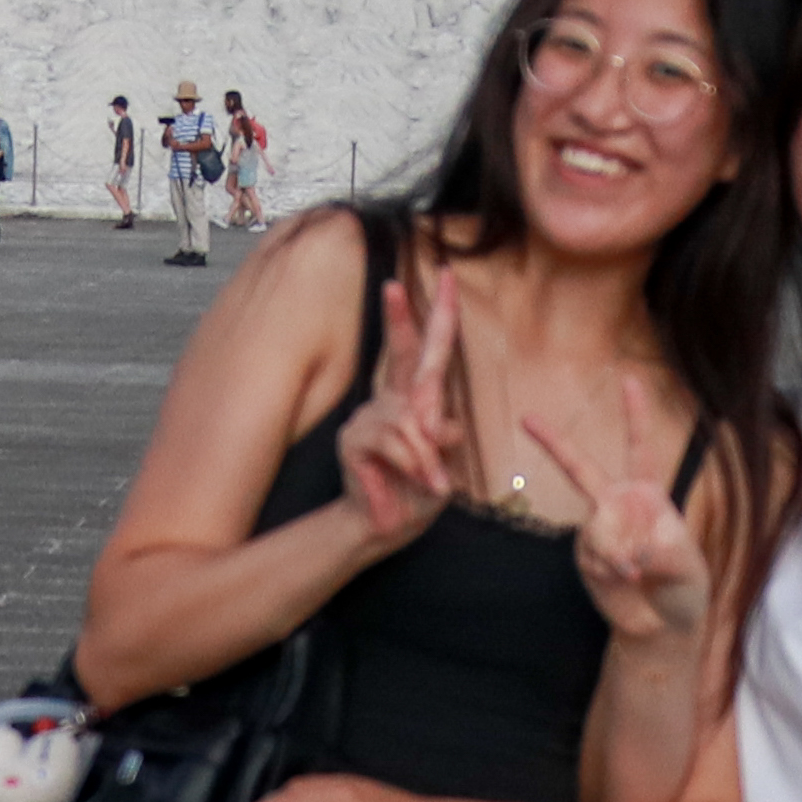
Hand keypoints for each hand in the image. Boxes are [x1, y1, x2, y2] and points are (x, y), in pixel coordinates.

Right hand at [334, 272, 470, 555]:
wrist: (386, 526)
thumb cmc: (418, 491)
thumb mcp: (444, 465)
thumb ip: (442, 440)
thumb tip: (438, 424)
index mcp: (416, 400)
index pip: (429, 351)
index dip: (439, 314)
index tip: (447, 276)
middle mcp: (392, 400)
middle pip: (403, 352)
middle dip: (399, 317)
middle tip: (393, 283)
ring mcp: (369, 417)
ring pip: (409, 422)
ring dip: (426, 458)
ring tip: (430, 484)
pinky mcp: (353, 440)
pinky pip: (394, 445)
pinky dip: (410, 467)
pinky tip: (406, 485)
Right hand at [515, 390, 705, 647]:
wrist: (660, 625)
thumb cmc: (683, 587)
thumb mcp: (688, 565)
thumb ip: (659, 550)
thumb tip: (627, 553)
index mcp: (648, 495)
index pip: (640, 449)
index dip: (635, 414)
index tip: (628, 379)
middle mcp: (617, 504)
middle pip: (580, 468)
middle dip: (553, 443)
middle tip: (525, 417)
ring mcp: (597, 529)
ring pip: (596, 528)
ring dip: (616, 553)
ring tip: (638, 573)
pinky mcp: (585, 556)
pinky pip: (592, 555)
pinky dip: (609, 569)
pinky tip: (624, 580)